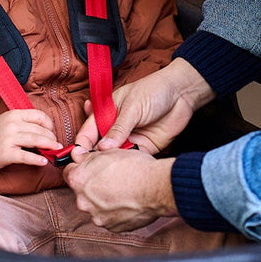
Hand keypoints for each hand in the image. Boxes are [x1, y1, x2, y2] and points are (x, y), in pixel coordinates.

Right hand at [0, 109, 61, 170]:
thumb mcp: (8, 122)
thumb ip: (24, 124)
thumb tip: (46, 133)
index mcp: (14, 115)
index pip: (39, 116)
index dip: (49, 124)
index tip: (52, 132)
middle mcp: (12, 125)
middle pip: (39, 129)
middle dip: (51, 138)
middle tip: (56, 144)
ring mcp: (8, 139)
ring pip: (35, 140)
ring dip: (49, 146)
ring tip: (55, 151)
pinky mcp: (6, 153)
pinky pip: (26, 156)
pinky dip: (37, 159)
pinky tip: (43, 162)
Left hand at [64, 149, 176, 231]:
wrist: (156, 187)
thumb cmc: (134, 167)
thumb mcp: (109, 151)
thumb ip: (88, 156)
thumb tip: (78, 156)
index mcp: (78, 180)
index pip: (69, 173)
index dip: (80, 169)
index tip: (89, 169)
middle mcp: (83, 201)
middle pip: (83, 192)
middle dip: (93, 186)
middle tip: (110, 179)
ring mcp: (96, 216)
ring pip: (96, 206)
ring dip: (105, 200)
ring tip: (122, 192)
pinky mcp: (111, 227)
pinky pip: (110, 218)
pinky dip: (116, 212)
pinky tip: (127, 202)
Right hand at [70, 58, 213, 158]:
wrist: (182, 94)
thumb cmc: (154, 91)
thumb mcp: (132, 107)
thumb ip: (118, 128)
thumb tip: (102, 147)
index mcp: (106, 113)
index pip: (88, 131)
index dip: (82, 145)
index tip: (77, 157)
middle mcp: (116, 128)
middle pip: (100, 147)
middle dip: (95, 158)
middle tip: (91, 169)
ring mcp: (130, 138)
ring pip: (115, 156)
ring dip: (112, 163)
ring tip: (108, 170)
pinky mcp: (145, 147)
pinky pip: (133, 159)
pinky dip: (129, 165)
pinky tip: (126, 168)